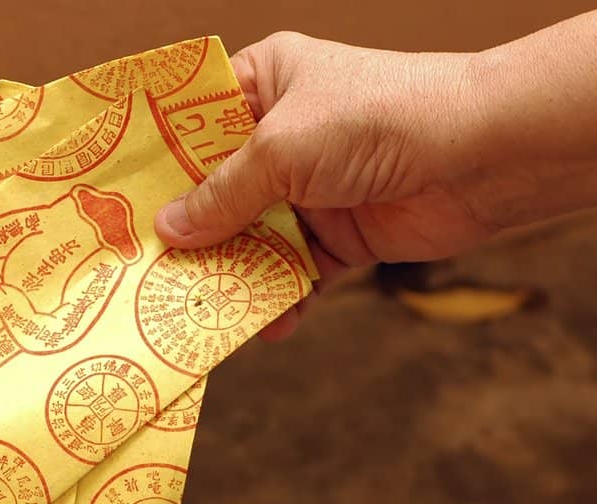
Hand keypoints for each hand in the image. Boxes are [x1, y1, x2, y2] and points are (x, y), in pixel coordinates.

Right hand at [155, 32, 499, 339]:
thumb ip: (222, 195)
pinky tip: (262, 327)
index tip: (114, 198)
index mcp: (267, 82)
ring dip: (229, 275)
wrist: (483, 155)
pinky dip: (279, 301)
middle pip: (215, 189)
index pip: (193, 118)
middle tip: (141, 269)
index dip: (156, 158)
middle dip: (186, 232)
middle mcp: (285, 134)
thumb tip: (169, 231)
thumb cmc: (382, 119)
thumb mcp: (282, 150)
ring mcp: (311, 188)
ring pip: (250, 239)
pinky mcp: (340, 236)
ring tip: (194, 310)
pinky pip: (293, 275)